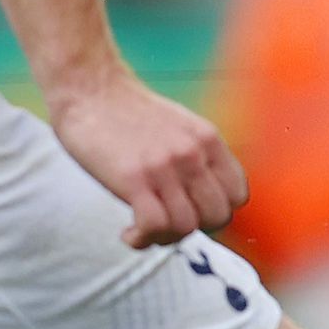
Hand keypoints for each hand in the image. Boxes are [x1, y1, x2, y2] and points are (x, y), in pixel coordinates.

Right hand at [46, 67, 248, 247]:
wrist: (90, 88)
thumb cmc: (128, 112)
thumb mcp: (180, 127)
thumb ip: (197, 157)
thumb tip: (203, 196)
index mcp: (208, 140)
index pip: (238, 194)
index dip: (217, 211)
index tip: (194, 212)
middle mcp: (193, 154)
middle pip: (217, 217)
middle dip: (194, 229)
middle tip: (168, 225)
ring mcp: (164, 167)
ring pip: (186, 227)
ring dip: (164, 238)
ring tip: (144, 230)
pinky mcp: (133, 179)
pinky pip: (154, 226)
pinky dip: (143, 240)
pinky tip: (129, 233)